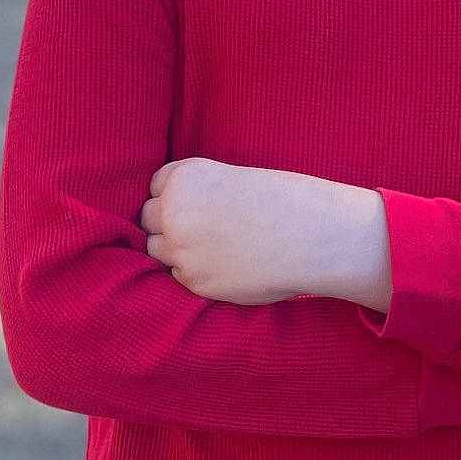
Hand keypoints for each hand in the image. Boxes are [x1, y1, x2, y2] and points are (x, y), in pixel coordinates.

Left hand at [139, 157, 388, 307]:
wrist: (313, 237)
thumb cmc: (283, 201)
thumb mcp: (233, 178)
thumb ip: (198, 194)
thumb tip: (172, 213)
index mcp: (185, 177)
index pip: (157, 186)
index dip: (177, 195)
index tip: (199, 203)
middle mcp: (175, 211)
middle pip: (148, 218)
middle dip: (168, 222)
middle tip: (202, 228)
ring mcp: (182, 250)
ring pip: (157, 249)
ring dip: (175, 249)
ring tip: (213, 247)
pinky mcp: (195, 282)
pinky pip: (178, 275)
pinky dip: (194, 271)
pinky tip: (225, 264)